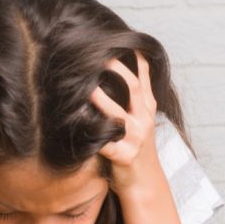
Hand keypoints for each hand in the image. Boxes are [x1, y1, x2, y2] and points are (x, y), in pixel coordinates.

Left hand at [89, 50, 159, 193]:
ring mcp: (136, 138)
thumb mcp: (141, 118)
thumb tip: (122, 68)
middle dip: (114, 69)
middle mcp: (144, 120)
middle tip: (95, 55)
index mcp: (147, 108)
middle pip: (131, 87)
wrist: (145, 182)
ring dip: (99, 99)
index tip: (120, 40)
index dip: (134, 58)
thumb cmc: (135, 147)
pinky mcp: (125, 156)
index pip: (142, 77)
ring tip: (84, 85)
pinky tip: (76, 122)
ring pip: (117, 114)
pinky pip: (105, 142)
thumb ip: (134, 97)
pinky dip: (91, 132)